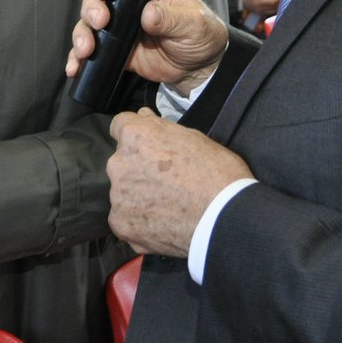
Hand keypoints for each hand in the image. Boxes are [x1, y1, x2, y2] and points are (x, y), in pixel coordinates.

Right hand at [66, 0, 228, 95]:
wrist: (199, 70)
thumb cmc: (202, 37)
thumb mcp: (194, 24)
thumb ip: (172, 18)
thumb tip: (149, 13)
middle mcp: (129, 3)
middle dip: (91, 9)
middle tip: (100, 22)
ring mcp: (118, 27)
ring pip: (88, 25)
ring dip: (81, 35)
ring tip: (86, 49)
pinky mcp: (114, 50)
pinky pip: (91, 52)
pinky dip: (79, 59)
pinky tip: (75, 67)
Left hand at [107, 108, 252, 256]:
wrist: (224, 218)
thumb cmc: (216, 172)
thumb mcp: (193, 138)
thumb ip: (160, 128)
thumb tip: (143, 117)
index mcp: (135, 136)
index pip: (119, 125)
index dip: (136, 136)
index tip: (148, 146)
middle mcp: (118, 164)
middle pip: (121, 162)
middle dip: (137, 168)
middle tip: (165, 181)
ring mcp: (117, 196)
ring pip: (123, 192)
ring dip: (137, 195)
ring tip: (167, 207)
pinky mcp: (121, 224)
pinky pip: (125, 219)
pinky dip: (140, 222)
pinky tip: (162, 225)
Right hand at [238, 0, 279, 18]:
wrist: (242, 1)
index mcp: (258, 3)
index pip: (271, 2)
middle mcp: (261, 9)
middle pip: (275, 7)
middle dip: (283, 2)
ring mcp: (263, 12)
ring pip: (275, 10)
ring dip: (282, 6)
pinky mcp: (264, 13)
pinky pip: (274, 11)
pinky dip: (279, 8)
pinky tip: (284, 3)